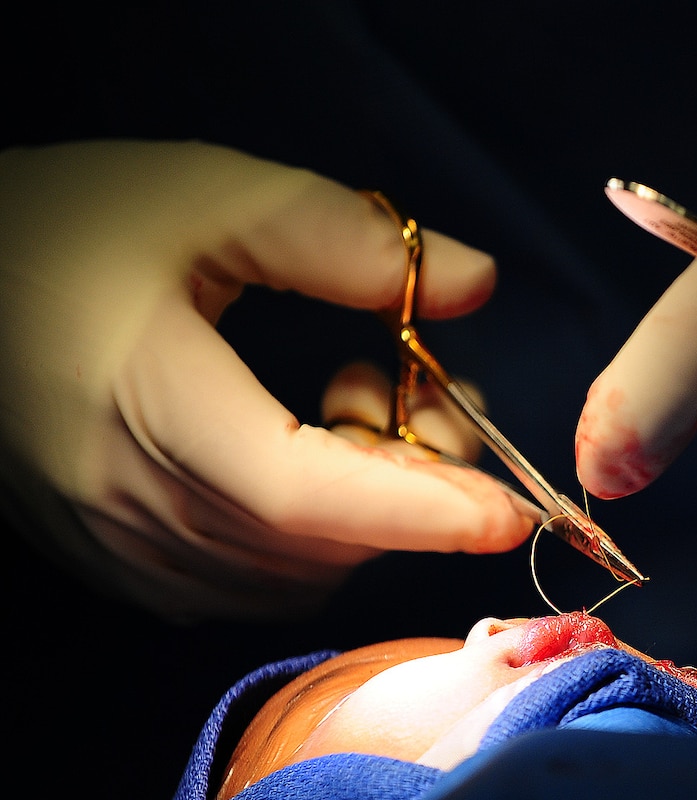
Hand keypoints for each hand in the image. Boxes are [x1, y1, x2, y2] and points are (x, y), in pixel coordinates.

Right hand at [0, 139, 537, 619]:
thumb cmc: (60, 228)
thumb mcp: (204, 196)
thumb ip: (342, 239)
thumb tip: (472, 283)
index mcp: (148, 408)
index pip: (306, 497)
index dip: (418, 511)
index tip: (510, 511)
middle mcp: (132, 504)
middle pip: (320, 542)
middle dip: (414, 485)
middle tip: (430, 391)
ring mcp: (120, 546)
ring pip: (294, 572)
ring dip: (364, 505)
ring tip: (351, 397)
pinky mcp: (117, 559)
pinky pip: (250, 580)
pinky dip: (312, 534)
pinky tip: (301, 447)